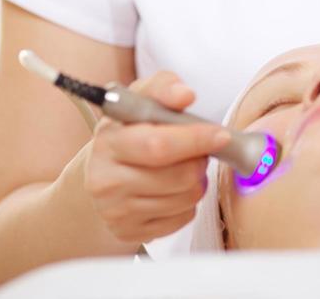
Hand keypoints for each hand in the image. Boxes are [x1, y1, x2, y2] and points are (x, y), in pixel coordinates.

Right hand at [83, 70, 229, 244]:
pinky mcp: (129, 232)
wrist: (100, 172)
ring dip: (196, 181)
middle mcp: (106, 179)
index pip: (158, 144)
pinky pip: (181, 219)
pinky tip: (174, 189)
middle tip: (202, 150)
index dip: (195, 139)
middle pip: (177, 176)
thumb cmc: (128, 130)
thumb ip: (163, 87)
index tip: (219, 135)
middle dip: (200, 161)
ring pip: (184, 198)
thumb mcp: (139, 98)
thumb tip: (185, 94)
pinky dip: (187, 203)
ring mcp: (116, 210)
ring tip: (185, 167)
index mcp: (109, 140)